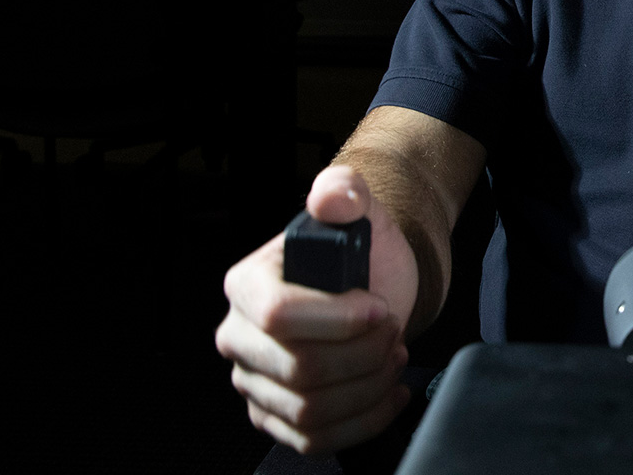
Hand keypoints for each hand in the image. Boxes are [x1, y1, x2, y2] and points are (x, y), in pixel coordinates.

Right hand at [216, 166, 419, 453]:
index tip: (379, 307)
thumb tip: (331, 199)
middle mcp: (239, 338)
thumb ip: (343, 191)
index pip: (279, 315)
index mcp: (246, 286)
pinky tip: (390, 391)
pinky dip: (363, 421)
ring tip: (393, 355)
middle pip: (299, 370)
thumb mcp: (358, 207)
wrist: (373, 286)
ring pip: (310, 411)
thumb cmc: (359, 250)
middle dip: (363, 354)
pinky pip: (315, 440)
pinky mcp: (278, 418)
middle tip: (392, 330)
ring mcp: (255, 383)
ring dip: (368, 387)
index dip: (339, 319)